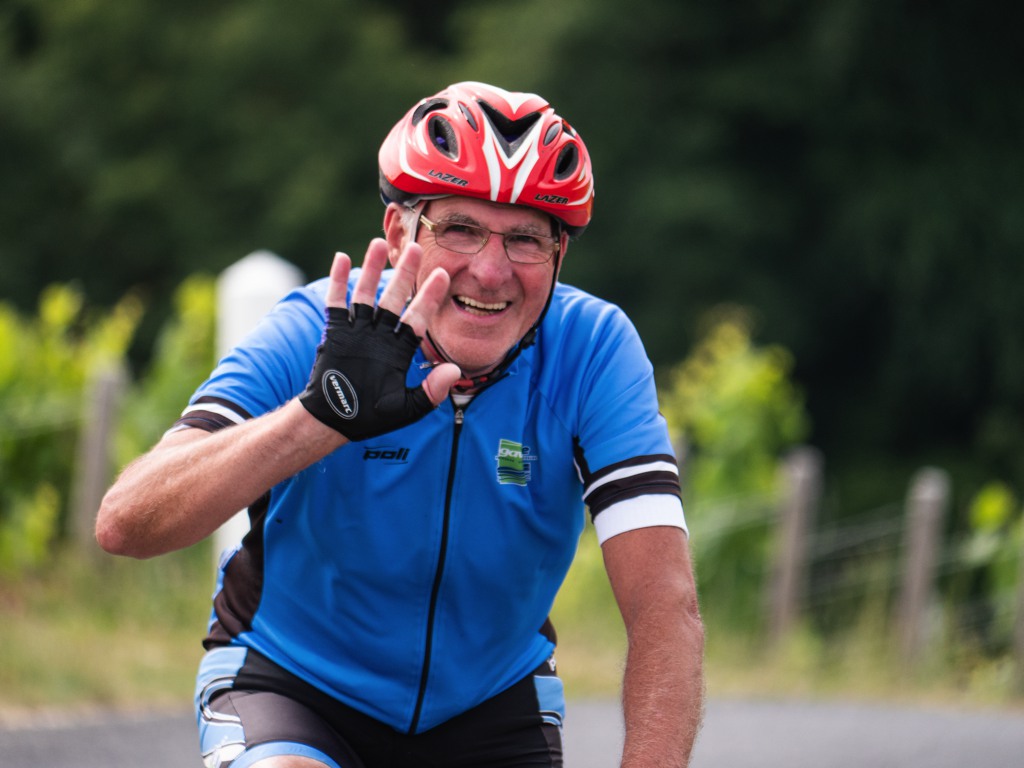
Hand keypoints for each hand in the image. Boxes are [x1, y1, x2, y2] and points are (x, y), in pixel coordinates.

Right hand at [299, 239, 460, 440]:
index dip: (430, 297)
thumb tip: (454, 370)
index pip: (418, 317)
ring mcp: (357, 332)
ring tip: (378, 243)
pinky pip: (336, 303)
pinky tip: (342, 258)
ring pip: (366, 294)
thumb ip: (431, 391)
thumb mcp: (406, 409)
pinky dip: (338, 282)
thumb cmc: (370, 418)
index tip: (443, 274)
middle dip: (405, 274)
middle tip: (416, 247)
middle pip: (394, 298)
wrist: (333, 422)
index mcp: (399, 350)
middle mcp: (380, 336)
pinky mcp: (334, 334)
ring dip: (371, 269)